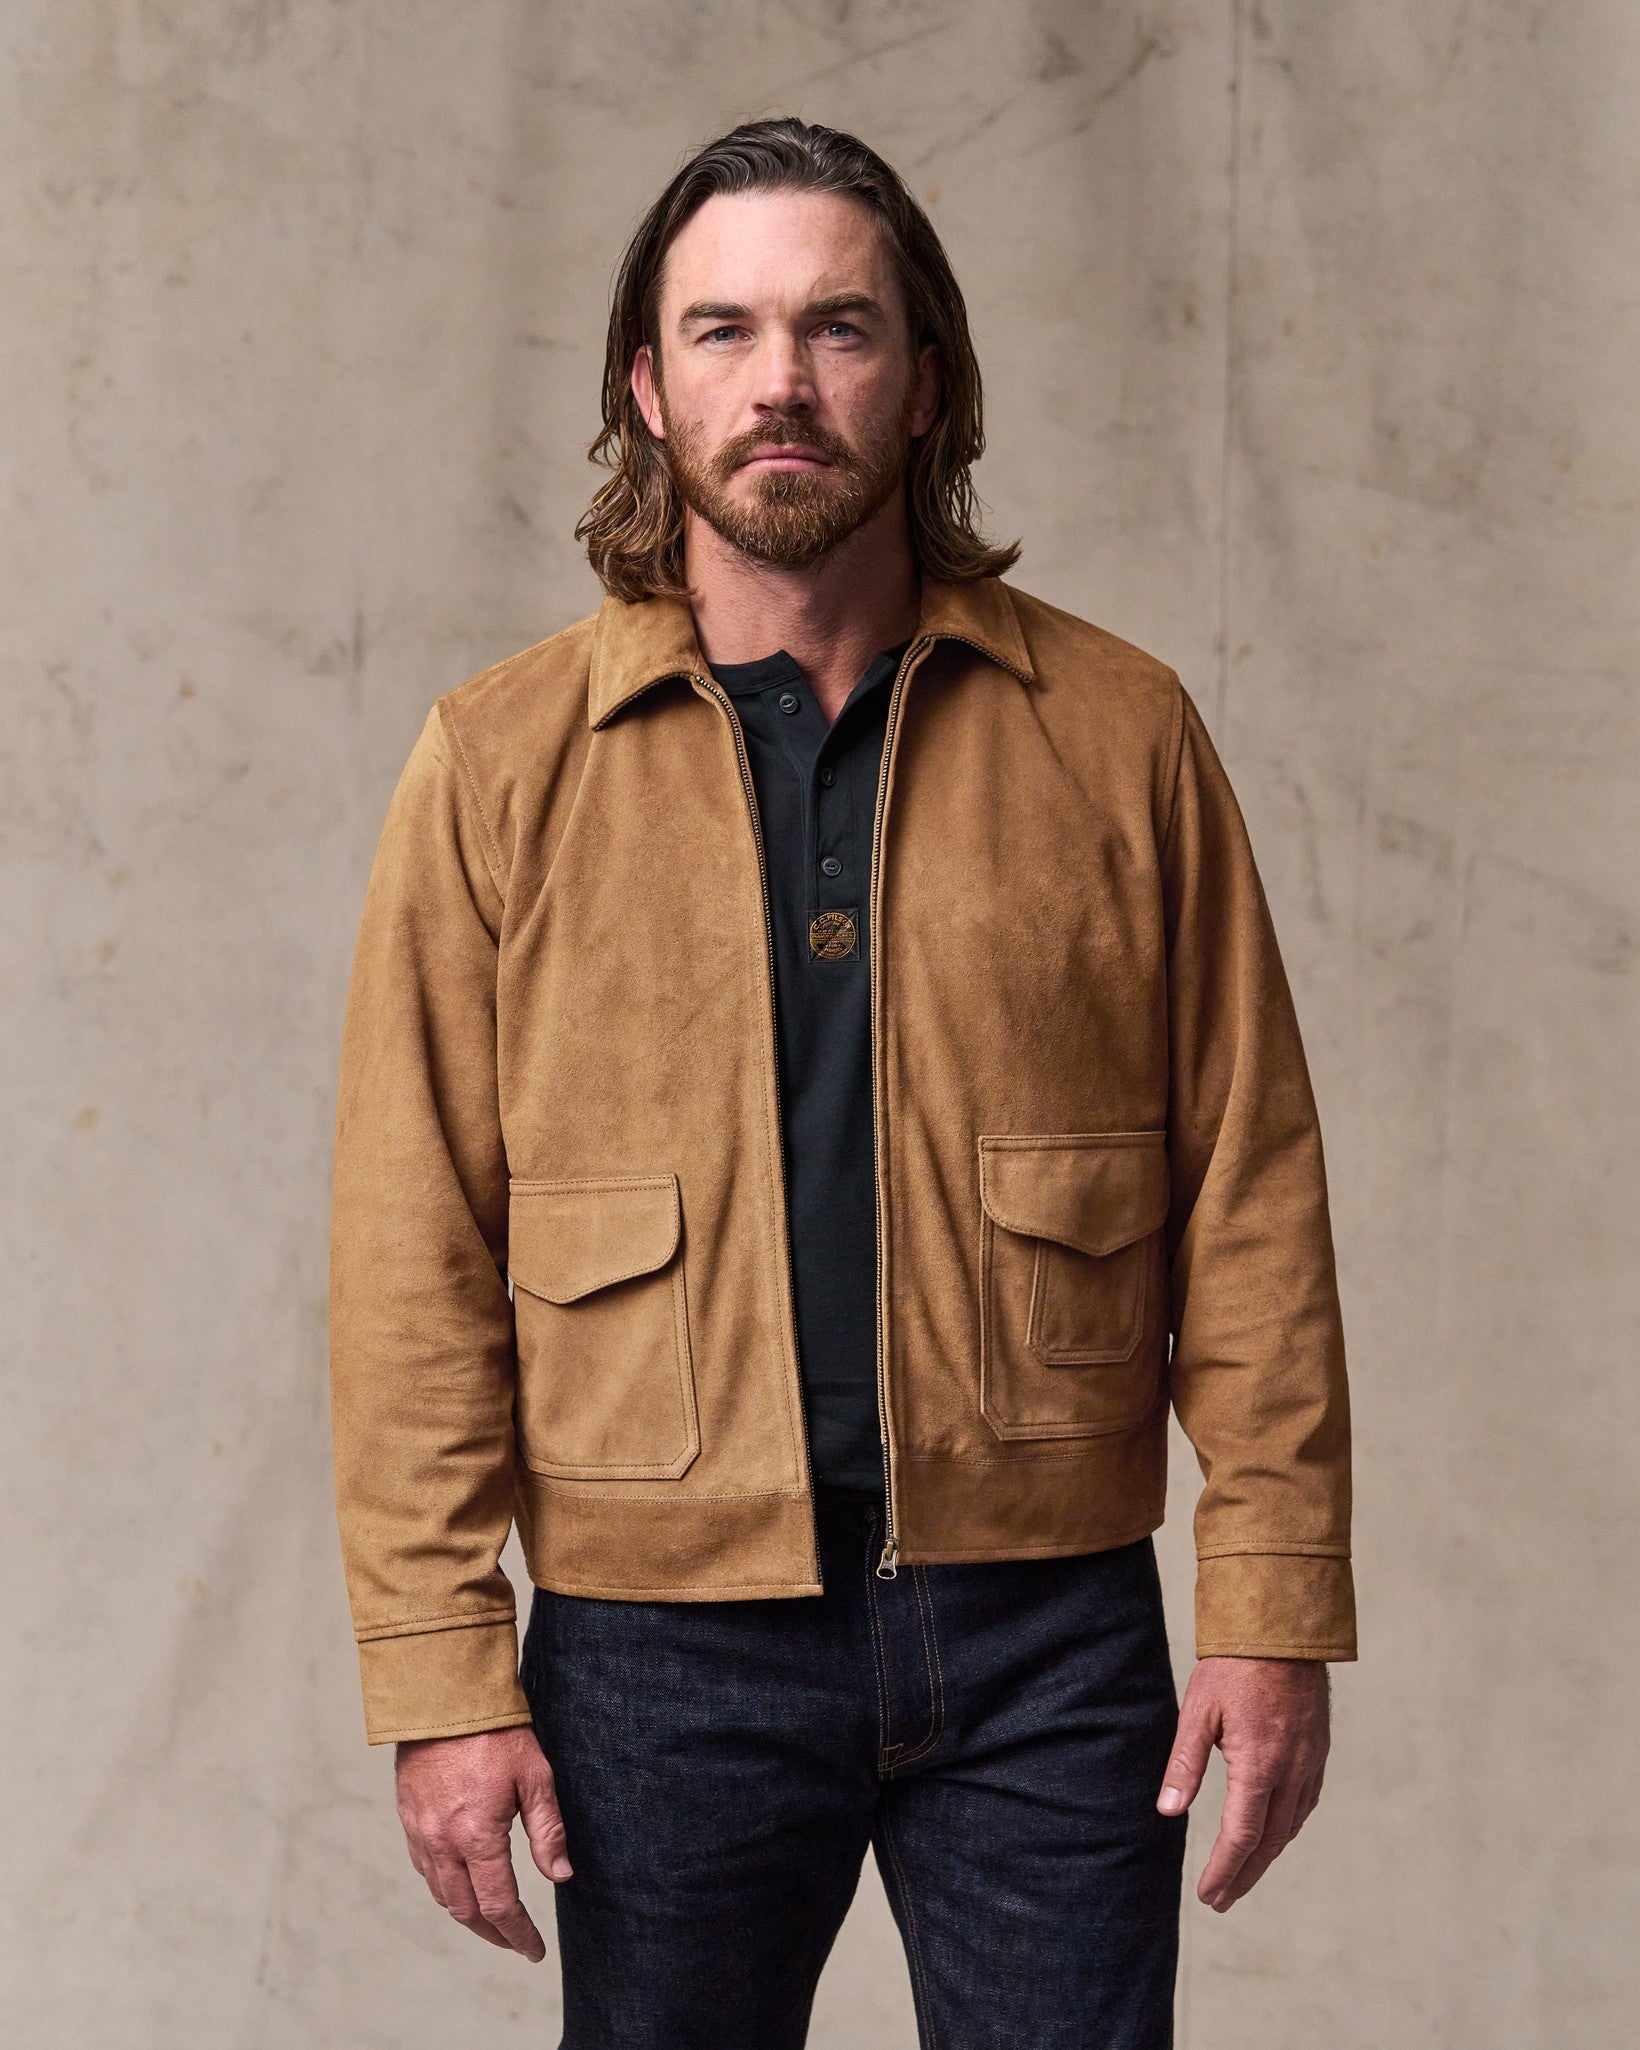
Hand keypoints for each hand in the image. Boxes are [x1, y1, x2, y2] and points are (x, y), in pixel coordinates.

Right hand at [394, 1724, 572, 1959]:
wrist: (443, 1698)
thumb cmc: (495, 1733)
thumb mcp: (535, 1777)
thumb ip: (548, 1830)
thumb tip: (561, 1876)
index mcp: (476, 1837)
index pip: (500, 1905)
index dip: (519, 1934)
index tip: (535, 1951)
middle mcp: (442, 1843)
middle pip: (466, 1910)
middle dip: (493, 1934)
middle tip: (516, 1943)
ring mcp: (420, 1832)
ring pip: (441, 1894)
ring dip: (467, 1915)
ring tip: (492, 1922)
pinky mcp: (408, 1818)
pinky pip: (424, 1869)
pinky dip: (444, 1888)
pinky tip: (459, 1885)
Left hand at [1156, 1655, 1329, 1911]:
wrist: (1282, 1630)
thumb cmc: (1234, 1666)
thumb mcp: (1198, 1711)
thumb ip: (1185, 1764)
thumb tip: (1168, 1812)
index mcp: (1261, 1764)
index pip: (1242, 1835)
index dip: (1225, 1870)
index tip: (1207, 1895)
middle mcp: (1292, 1771)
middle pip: (1270, 1842)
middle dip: (1244, 1875)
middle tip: (1220, 1900)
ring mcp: (1310, 1763)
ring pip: (1290, 1827)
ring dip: (1265, 1857)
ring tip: (1241, 1876)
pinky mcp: (1318, 1752)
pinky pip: (1305, 1805)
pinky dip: (1285, 1829)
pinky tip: (1272, 1834)